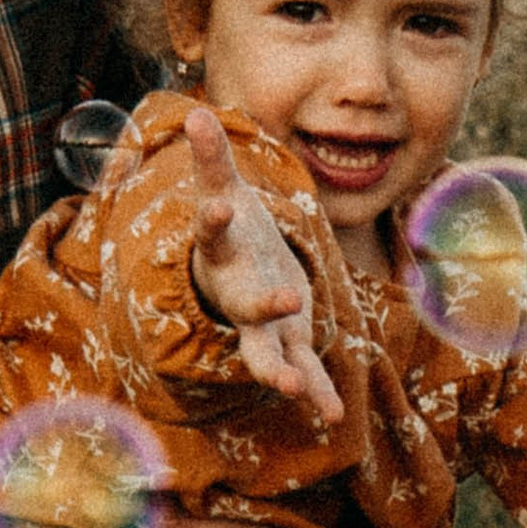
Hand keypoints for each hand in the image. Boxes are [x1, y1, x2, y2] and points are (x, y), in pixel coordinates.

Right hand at [185, 107, 341, 425]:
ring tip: (292, 389)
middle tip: (285, 301)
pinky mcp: (286, 342)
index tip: (217, 208)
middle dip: (263, 305)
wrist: (232, 275)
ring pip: (264, 350)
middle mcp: (237, 291)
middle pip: (245, 302)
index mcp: (222, 251)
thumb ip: (209, 157)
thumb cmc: (232, 230)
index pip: (213, 233)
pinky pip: (300, 369)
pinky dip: (315, 393)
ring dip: (278, 369)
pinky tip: (332, 416)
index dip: (213, 221)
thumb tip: (194, 111)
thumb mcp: (220, 191)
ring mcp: (260, 323)